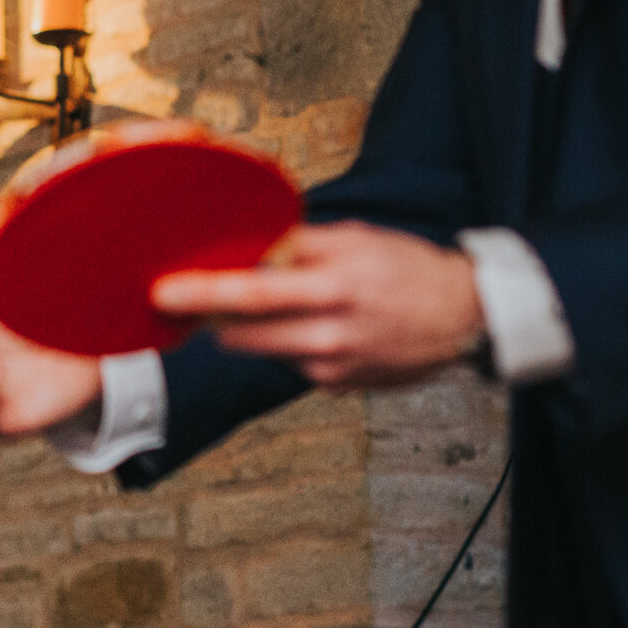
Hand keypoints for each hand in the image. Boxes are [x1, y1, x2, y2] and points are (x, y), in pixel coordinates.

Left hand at [154, 220, 483, 389]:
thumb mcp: (356, 240)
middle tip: (176, 301)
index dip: (205, 293)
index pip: (255, 292)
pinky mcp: (335, 386)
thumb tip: (248, 243)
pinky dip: (286, 344)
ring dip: (243, 330)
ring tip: (259, 305)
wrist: (464, 317)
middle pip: (245, 332)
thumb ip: (300, 244)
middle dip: (206, 317)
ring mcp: (332, 365)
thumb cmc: (406, 269)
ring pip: (261, 349)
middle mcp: (331, 331)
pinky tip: (311, 327)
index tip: (164, 290)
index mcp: (335, 285)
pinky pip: (289, 362)